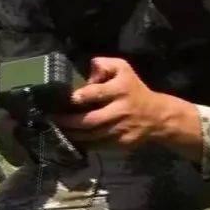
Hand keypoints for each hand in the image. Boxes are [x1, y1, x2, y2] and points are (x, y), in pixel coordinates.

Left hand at [53, 57, 202, 157]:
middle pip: (91, 120)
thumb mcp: (123, 69)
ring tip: (56, 128)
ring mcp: (121, 130)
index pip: (97, 93)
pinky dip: (83, 143)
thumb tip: (88, 69)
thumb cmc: (133, 88)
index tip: (66, 99)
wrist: (157, 116)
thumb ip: (104, 64)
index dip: (80, 97)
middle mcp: (121, 111)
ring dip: (72, 134)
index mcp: (120, 90)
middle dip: (69, 121)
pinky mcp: (121, 143)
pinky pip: (98, 145)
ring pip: (92, 136)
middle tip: (52, 118)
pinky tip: (70, 138)